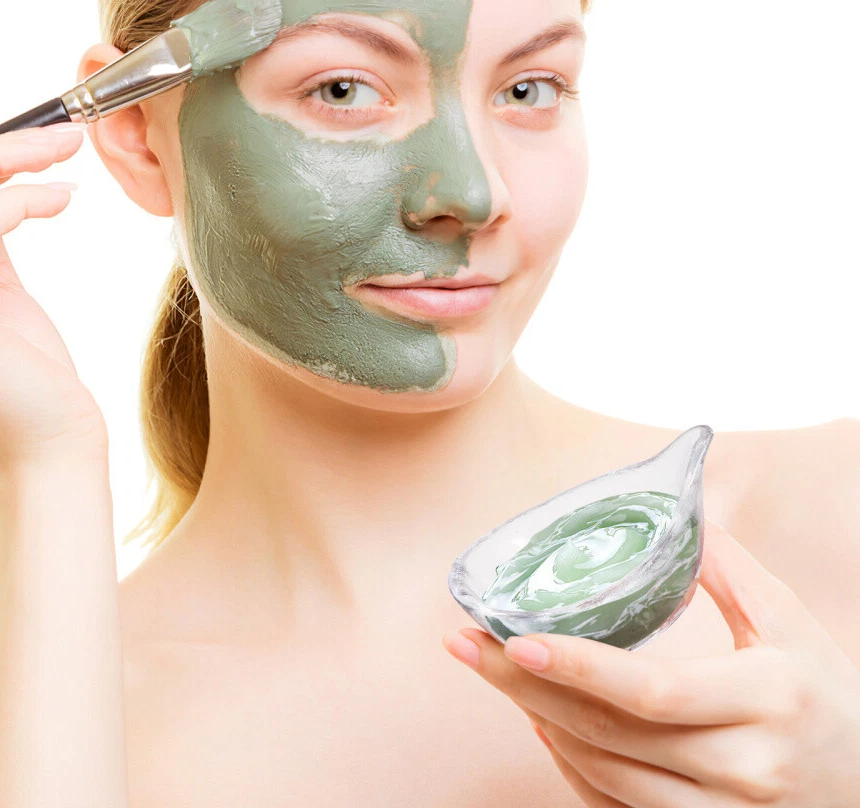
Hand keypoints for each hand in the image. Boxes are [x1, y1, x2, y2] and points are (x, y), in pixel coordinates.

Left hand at [443, 519, 859, 806]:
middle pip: (608, 734)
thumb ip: (731, 569)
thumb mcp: (791, 623)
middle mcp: (744, 769)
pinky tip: (540, 722)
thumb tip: (675, 513)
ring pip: (603, 775)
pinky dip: (569, 765)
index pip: (651, 691)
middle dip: (522, 688)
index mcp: (766, 700)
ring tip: (495, 671)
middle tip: (465, 644)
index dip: (576, 667)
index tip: (513, 637)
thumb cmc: (826, 696)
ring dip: (537, 722)